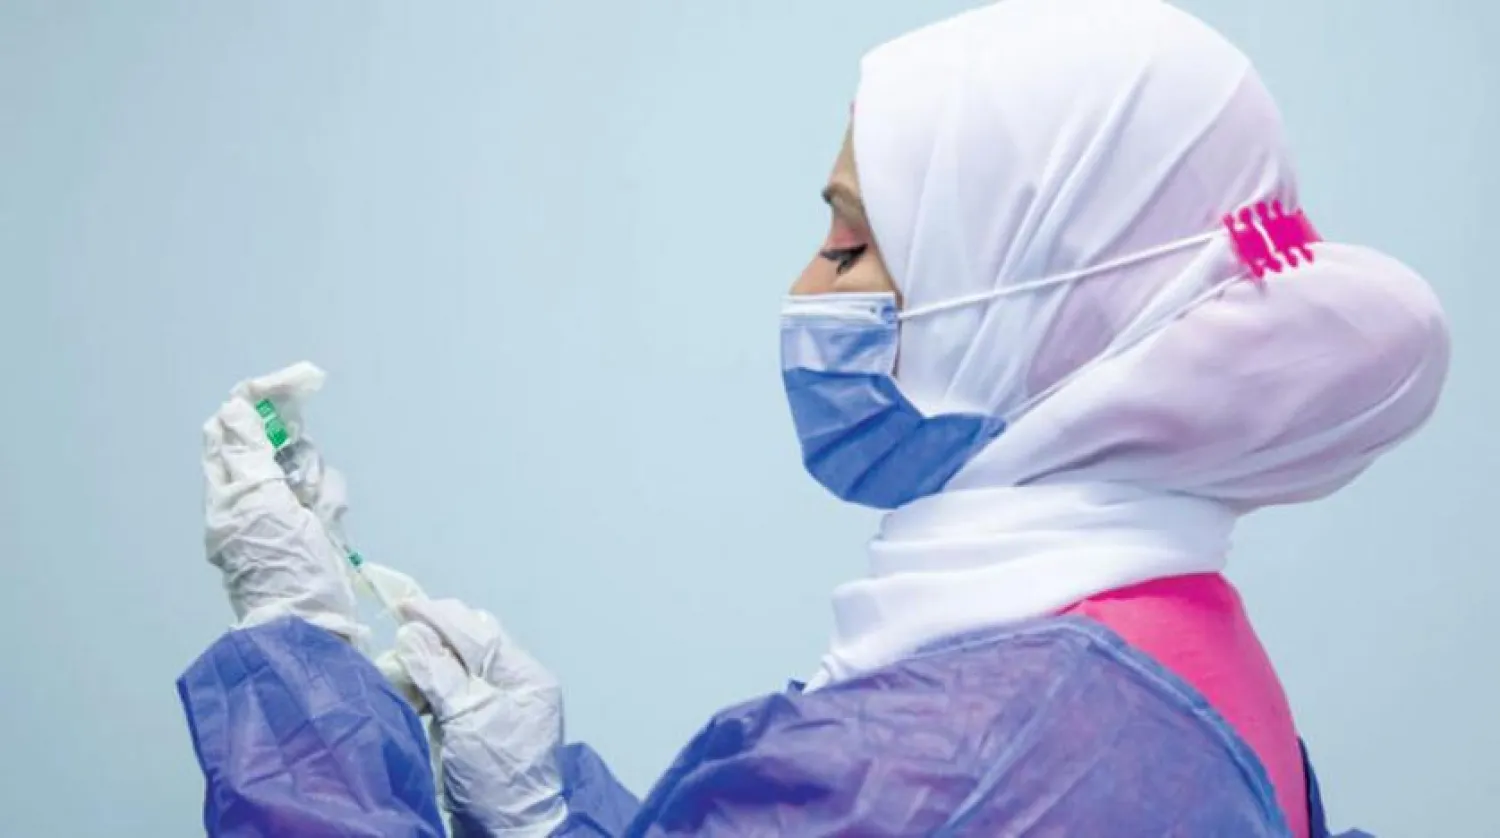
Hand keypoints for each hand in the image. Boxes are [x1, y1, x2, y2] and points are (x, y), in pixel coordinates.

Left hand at [202, 394, 360, 639]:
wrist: (313, 628)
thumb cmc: (286, 569)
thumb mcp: (263, 505)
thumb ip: (248, 455)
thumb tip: (235, 409)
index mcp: (227, 491)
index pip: (233, 425)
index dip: (261, 399)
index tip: (299, 383)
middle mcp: (248, 497)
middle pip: (274, 444)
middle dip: (299, 454)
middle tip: (307, 489)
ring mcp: (280, 512)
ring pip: (305, 466)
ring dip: (320, 483)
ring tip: (318, 519)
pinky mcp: (308, 526)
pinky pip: (324, 495)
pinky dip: (331, 505)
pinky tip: (329, 529)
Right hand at [393, 598, 567, 837]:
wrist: (509, 830)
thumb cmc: (496, 775)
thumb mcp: (468, 720)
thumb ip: (440, 674)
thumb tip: (413, 633)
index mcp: (526, 677)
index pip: (479, 634)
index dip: (440, 617)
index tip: (404, 604)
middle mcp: (518, 684)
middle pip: (475, 643)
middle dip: (438, 632)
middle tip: (401, 627)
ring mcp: (503, 704)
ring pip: (464, 663)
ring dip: (433, 657)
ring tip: (403, 656)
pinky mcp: (484, 723)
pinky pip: (458, 688)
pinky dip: (435, 682)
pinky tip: (415, 681)